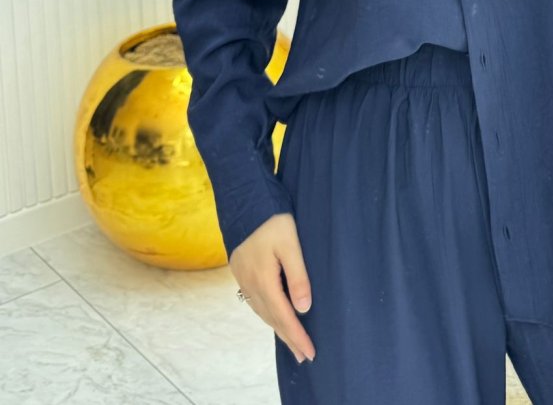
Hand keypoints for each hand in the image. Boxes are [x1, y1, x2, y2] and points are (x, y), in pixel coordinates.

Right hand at [230, 213, 315, 364]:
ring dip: (277, 328)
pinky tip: (273, 315)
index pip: (284, 316)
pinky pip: (255, 301)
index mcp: (264, 280)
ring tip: (290, 342)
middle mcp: (251, 284)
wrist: (243, 198)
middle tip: (303, 357)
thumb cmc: (271, 218)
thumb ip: (297, 276)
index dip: (298, 336)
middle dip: (289, 338)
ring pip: (262, 312)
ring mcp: (243, 278)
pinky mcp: (241, 270)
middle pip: (272, 319)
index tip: (310, 352)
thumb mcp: (290, 244)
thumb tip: (304, 308)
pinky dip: (267, 314)